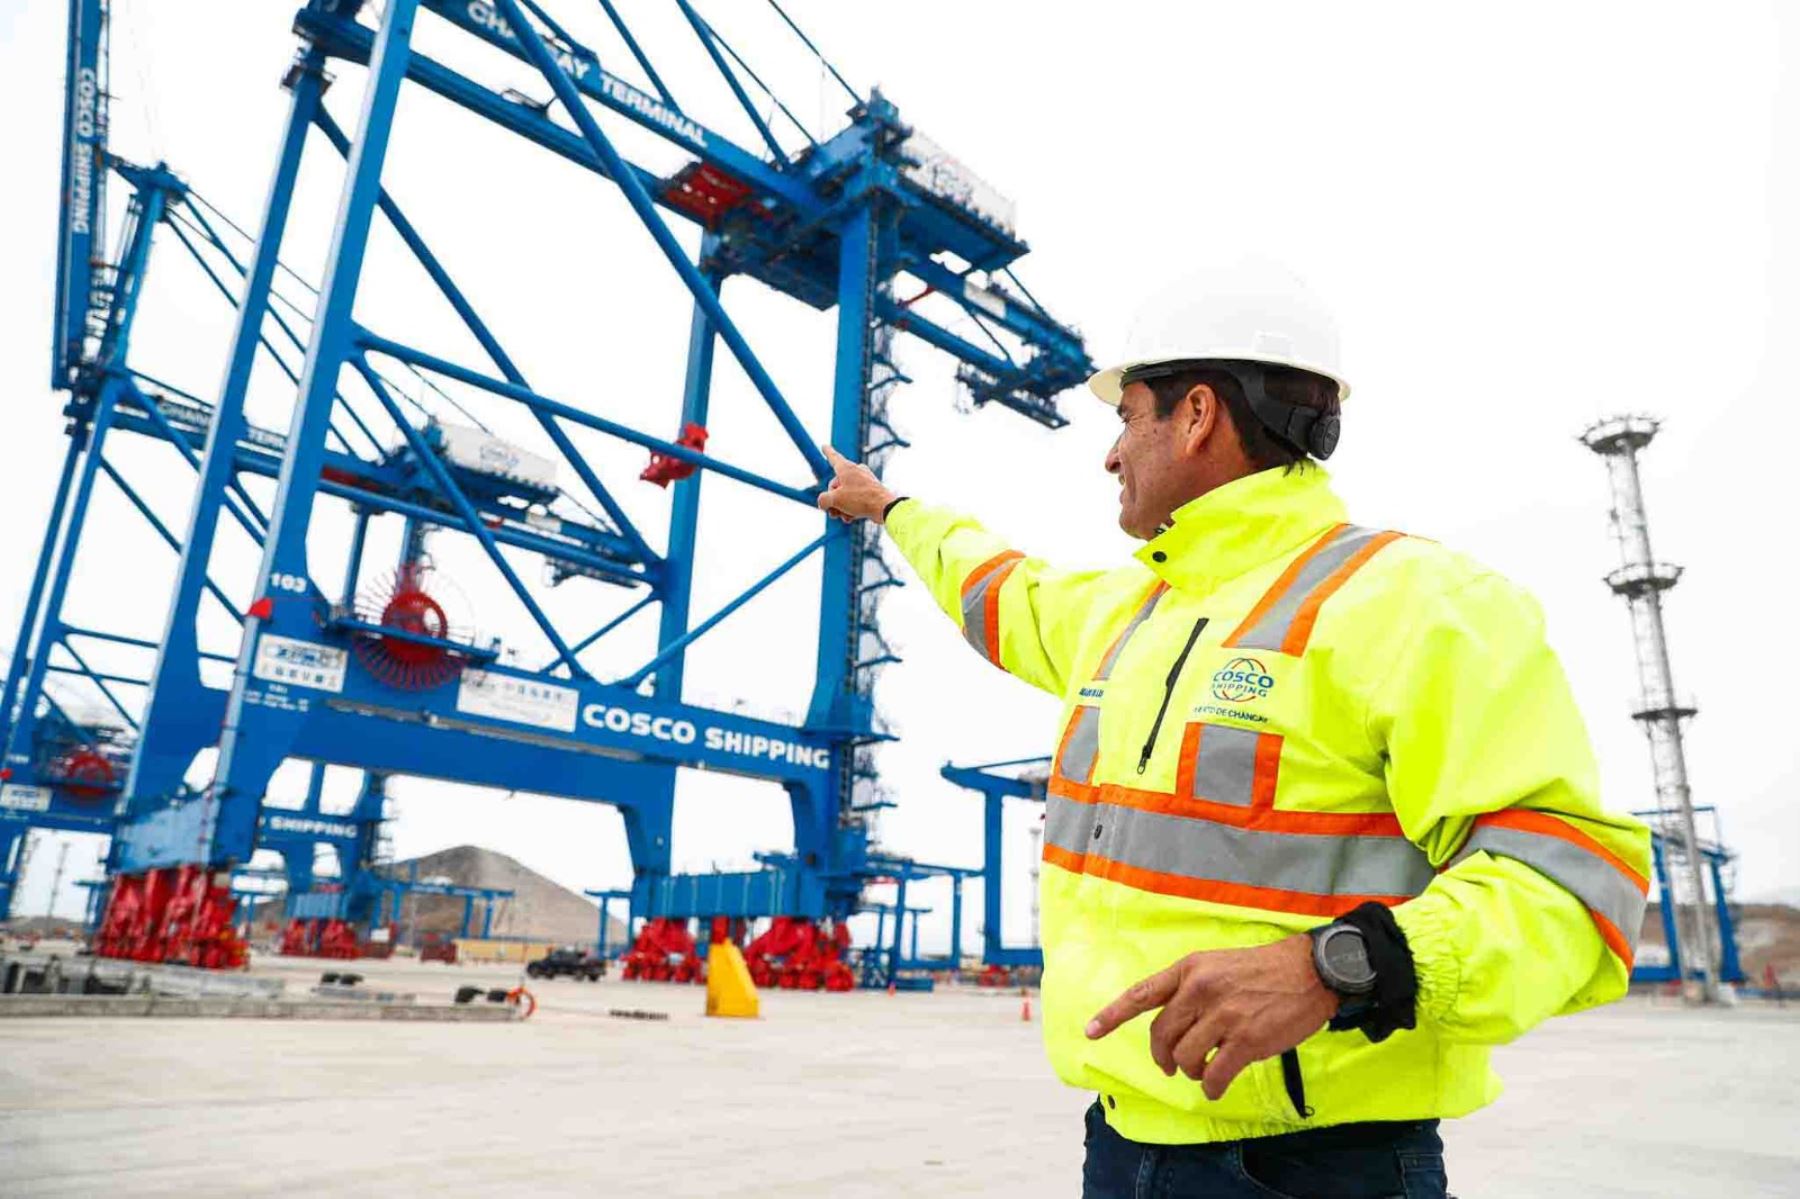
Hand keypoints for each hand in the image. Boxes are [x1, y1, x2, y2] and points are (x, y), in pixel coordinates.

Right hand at [815, 446, 897, 523]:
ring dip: (840, 506)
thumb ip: (823, 499)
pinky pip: (855, 499)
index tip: (824, 445)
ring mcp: (864, 481)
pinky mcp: (870, 491)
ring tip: (842, 516)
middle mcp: (856, 471)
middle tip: (833, 511)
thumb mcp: (835, 500)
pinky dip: (851, 508)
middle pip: (836, 485)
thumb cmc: (860, 499)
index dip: (827, 452)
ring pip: (845, 493)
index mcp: (846, 468)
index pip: (833, 458)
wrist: (885, 507)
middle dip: (832, 500)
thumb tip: (823, 503)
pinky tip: (850, 518)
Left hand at [1085, 935, 1336, 1100]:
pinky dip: (1211, 1086)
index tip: (1090, 1031)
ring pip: (1185, 1057)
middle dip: (1163, 1057)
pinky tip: (1217, 1086)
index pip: (1141, 994)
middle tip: (1173, 1066)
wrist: (1311, 972)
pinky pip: (1214, 1074)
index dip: (1112, 1015)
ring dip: (1191, 1071)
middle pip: (1161, 1035)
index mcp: (1190, 970)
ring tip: (1204, 1069)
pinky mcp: (1246, 1040)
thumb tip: (1172, 1024)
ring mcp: (1223, 1015)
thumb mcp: (1218, 964)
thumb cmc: (1264, 970)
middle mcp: (1200, 990)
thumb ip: (1191, 988)